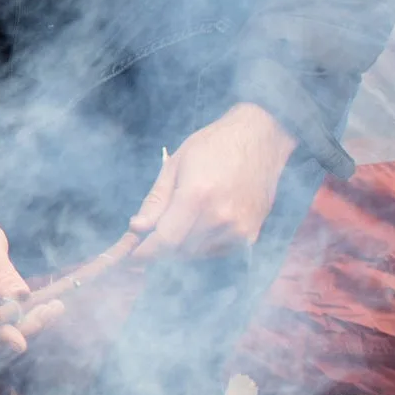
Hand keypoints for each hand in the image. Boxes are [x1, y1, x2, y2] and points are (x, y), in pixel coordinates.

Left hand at [130, 102, 298, 258]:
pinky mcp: (252, 234)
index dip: (146, 252)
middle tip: (152, 236)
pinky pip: (218, 252)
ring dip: (182, 246)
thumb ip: (155, 201)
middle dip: (161, 247)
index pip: (165, 240)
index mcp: (197, 197)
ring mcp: (239, 228)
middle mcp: (220, 217)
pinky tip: (200, 225)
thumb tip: (137, 228)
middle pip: (180, 250)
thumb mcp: (175, 166)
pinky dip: (203, 245)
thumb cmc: (214, 146)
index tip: (134, 255)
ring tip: (178, 224)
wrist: (260, 139)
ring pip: (198, 254)